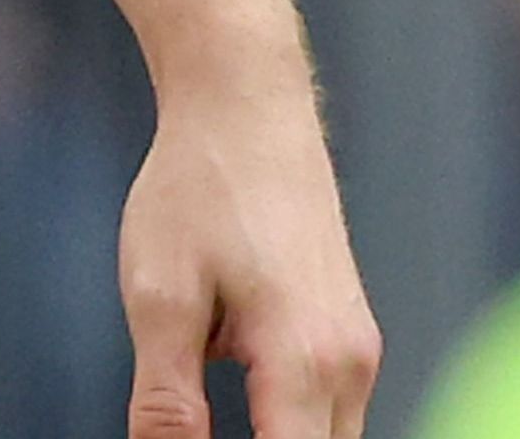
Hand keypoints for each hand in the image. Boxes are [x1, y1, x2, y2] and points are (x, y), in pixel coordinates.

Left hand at [119, 66, 379, 438]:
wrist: (247, 113)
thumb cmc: (197, 193)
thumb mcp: (160, 297)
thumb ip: (166, 398)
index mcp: (305, 362)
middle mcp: (351, 366)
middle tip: (185, 421)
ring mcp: (359, 351)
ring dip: (273, 436)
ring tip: (198, 368)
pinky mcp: (350, 337)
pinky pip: (326, 409)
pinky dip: (284, 418)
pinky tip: (224, 365)